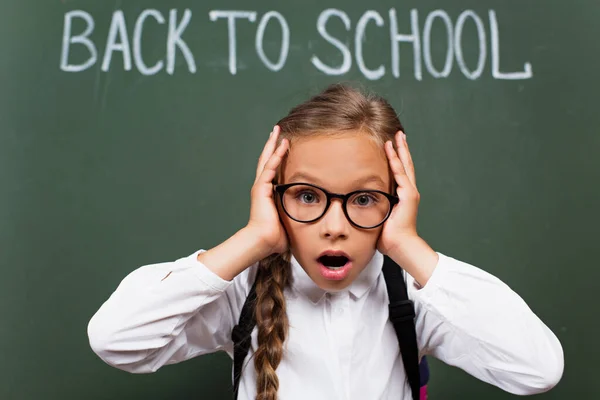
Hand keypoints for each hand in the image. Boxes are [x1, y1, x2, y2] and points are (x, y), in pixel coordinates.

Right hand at [246, 125, 289, 255]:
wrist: (263, 241)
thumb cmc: (275, 237)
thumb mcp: (289, 222)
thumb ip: (296, 216)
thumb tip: (312, 222)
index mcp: (267, 193)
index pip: (272, 170)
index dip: (276, 156)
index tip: (282, 145)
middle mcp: (262, 187)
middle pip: (266, 160)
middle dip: (272, 144)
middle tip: (276, 130)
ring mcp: (260, 187)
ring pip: (267, 160)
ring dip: (273, 145)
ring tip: (278, 132)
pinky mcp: (261, 189)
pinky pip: (269, 168)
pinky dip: (276, 156)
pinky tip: (282, 145)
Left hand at [377, 131, 420, 254]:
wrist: (400, 246)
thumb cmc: (389, 237)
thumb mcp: (379, 218)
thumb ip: (372, 209)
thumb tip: (356, 206)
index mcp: (402, 197)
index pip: (400, 173)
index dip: (397, 159)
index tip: (392, 146)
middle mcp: (408, 192)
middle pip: (406, 165)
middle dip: (402, 149)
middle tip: (399, 134)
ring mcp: (410, 193)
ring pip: (404, 166)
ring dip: (400, 150)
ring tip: (397, 137)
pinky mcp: (408, 196)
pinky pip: (400, 174)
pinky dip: (396, 161)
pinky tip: (392, 150)